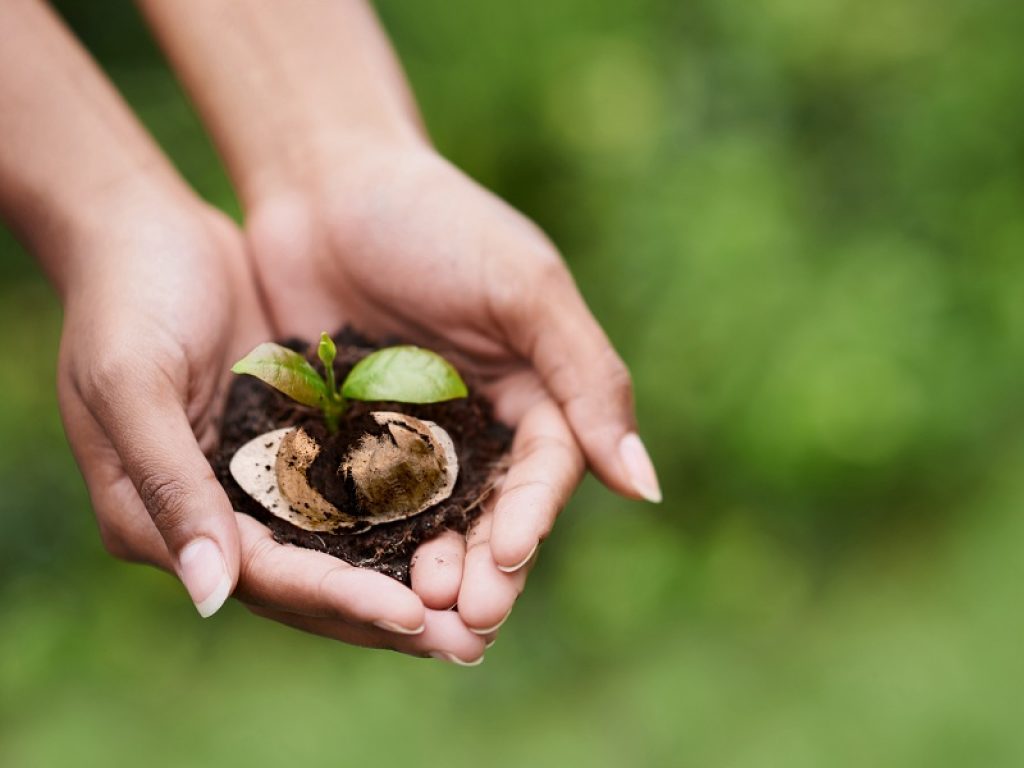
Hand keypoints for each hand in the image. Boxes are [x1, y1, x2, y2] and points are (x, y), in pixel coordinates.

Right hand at [55, 197, 487, 661]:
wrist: (144, 230)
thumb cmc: (123, 300)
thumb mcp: (131, 385)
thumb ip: (169, 486)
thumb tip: (213, 596)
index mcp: (162, 520)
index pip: (266, 577)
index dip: (339, 599)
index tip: (413, 616)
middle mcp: (218, 514)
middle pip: (314, 582)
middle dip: (391, 612)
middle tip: (472, 639)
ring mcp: (262, 480)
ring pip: (345, 547)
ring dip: (411, 574)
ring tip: (485, 597)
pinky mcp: (299, 441)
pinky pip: (359, 488)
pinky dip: (407, 511)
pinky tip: (464, 521)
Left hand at [245, 145, 660, 636]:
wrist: (323, 178)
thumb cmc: (433, 220)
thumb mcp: (523, 288)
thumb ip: (587, 379)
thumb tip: (646, 485)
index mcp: (533, 388)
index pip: (547, 471)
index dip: (530, 520)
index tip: (506, 560)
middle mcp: (477, 423)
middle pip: (490, 513)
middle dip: (482, 570)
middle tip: (464, 625)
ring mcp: (408, 436)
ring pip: (427, 523)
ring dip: (426, 573)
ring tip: (415, 620)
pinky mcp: (344, 439)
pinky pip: (357, 503)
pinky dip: (361, 546)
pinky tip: (351, 583)